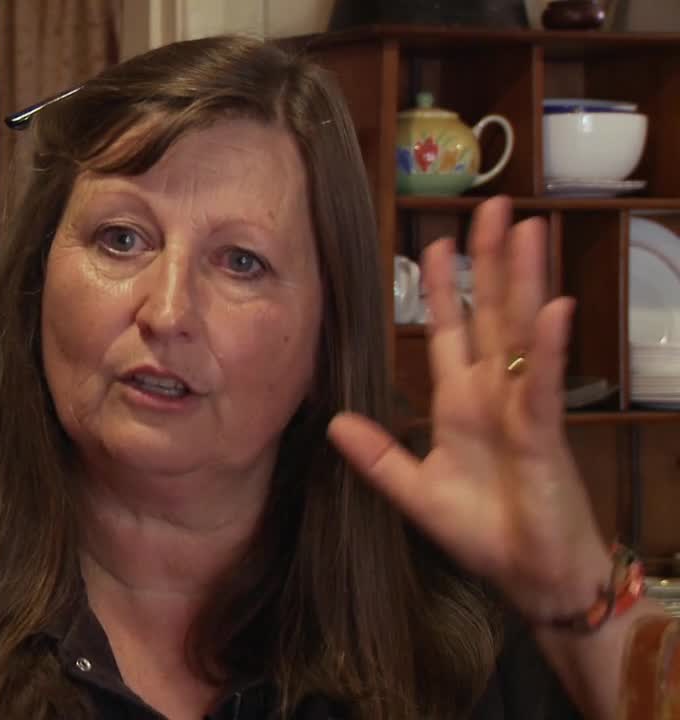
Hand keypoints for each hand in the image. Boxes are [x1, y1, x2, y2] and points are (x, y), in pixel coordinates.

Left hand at [328, 196, 610, 622]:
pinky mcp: (544, 433)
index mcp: (461, 403)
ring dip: (523, 280)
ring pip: (522, 331)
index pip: (452, 331)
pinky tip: (553, 307)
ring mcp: (522, 407)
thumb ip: (377, 457)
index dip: (443, 289)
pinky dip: (549, 346)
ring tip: (526, 229)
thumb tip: (333, 423)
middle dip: (489, 262)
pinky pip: (543, 383)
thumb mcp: (416, 492)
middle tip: (491, 207)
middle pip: (492, 313)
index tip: (435, 244)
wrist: (531, 573)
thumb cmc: (484, 531)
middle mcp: (494, 394)